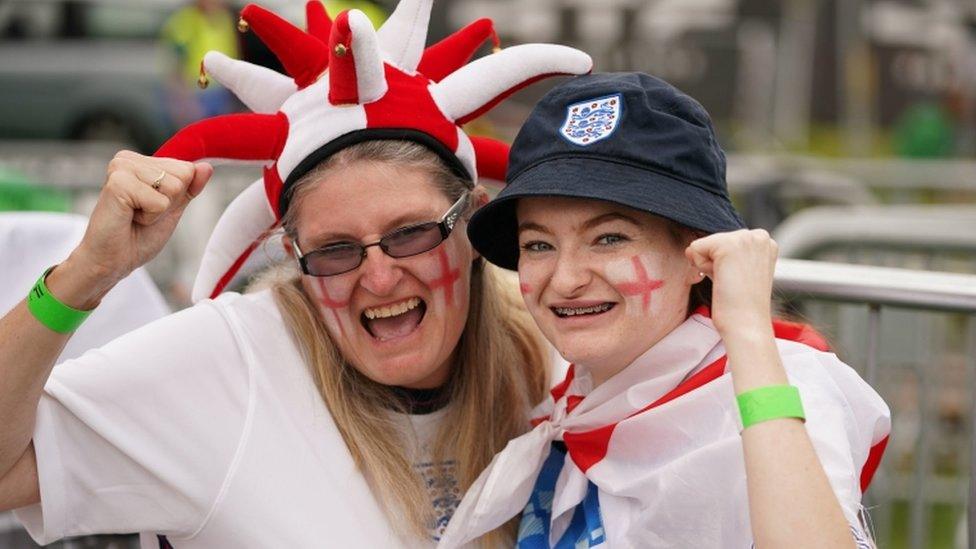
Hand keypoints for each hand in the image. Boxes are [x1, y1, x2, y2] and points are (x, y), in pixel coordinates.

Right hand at [69, 150, 212, 294]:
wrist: (113, 260)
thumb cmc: (139, 235)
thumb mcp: (173, 208)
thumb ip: (190, 187)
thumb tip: (206, 166)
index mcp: (141, 162)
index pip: (187, 168)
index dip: (178, 196)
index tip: (152, 207)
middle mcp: (128, 159)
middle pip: (183, 175)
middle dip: (170, 202)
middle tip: (143, 213)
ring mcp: (121, 168)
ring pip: (174, 186)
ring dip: (159, 210)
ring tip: (135, 215)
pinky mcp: (118, 183)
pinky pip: (160, 201)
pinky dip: (150, 217)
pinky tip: (129, 217)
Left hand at [684, 229, 777, 338]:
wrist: (747, 324)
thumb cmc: (741, 305)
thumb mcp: (737, 271)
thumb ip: (719, 255)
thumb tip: (690, 248)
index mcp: (765, 242)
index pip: (725, 242)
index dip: (725, 264)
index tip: (740, 281)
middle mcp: (759, 235)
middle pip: (713, 242)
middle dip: (716, 264)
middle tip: (734, 284)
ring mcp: (745, 238)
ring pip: (703, 245)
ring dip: (709, 267)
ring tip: (729, 282)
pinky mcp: (728, 244)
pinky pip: (695, 248)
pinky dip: (701, 267)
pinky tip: (721, 279)